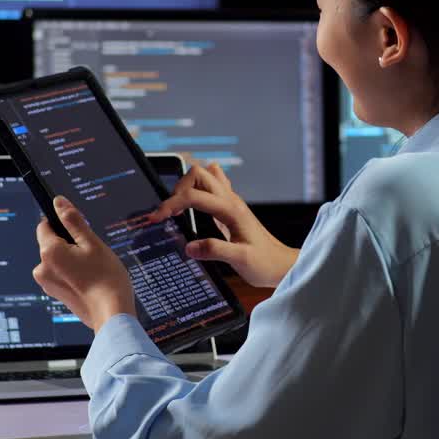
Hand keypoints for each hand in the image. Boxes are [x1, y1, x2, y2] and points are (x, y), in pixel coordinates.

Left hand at [33, 196, 135, 331]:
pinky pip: (62, 273)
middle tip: (92, 251)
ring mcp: (48, 284)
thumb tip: (58, 202)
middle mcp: (42, 268)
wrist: (112, 314)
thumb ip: (73, 220)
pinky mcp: (56, 294)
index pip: (44, 225)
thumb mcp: (92, 242)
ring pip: (58, 259)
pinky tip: (91, 278)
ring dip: (73, 258)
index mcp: (49, 252)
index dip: (62, 223)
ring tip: (94, 268)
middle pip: (52, 243)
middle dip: (70, 242)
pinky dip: (74, 272)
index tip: (79, 228)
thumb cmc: (106, 278)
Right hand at [148, 163, 297, 287]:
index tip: (157, 218)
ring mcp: (231, 202)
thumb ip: (215, 251)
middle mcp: (231, 201)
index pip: (194, 195)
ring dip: (187, 187)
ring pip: (205, 176)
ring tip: (178, 210)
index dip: (171, 204)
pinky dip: (197, 191)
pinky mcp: (229, 209)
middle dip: (178, 188)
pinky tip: (192, 208)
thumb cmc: (264, 263)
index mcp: (231, 209)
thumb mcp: (240, 260)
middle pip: (198, 173)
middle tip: (170, 212)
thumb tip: (189, 247)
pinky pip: (212, 187)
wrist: (281, 264)